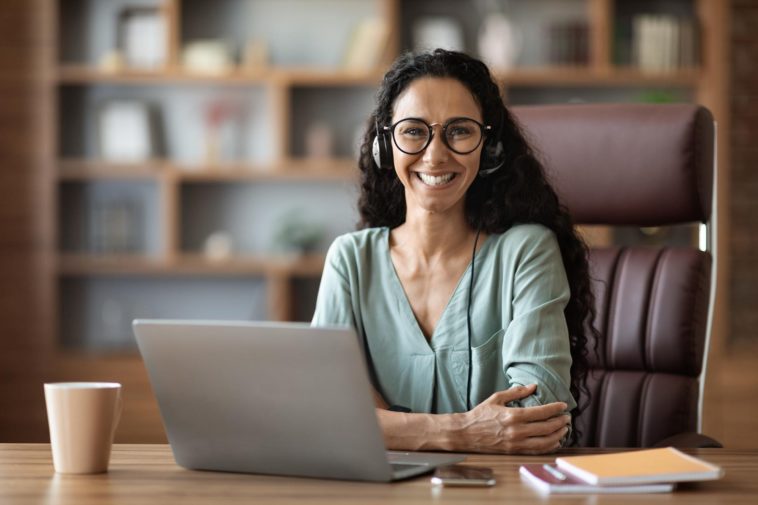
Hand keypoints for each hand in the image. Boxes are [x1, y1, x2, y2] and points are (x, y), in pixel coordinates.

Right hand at [453, 384, 569, 454]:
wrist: (466, 433)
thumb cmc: (480, 415)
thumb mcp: (497, 398)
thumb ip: (516, 392)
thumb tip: (533, 386)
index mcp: (513, 415)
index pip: (541, 412)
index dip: (555, 409)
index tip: (563, 405)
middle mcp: (517, 431)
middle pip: (547, 427)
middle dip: (560, 422)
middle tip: (567, 417)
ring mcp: (517, 443)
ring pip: (545, 442)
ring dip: (558, 435)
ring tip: (564, 429)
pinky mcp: (515, 451)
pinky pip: (537, 451)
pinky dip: (549, 447)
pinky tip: (555, 441)